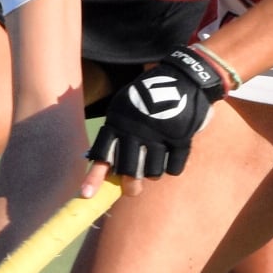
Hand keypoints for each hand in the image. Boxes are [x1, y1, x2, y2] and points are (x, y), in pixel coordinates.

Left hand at [84, 46, 226, 183]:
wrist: (184, 76)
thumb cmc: (148, 96)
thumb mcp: (124, 107)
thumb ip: (114, 134)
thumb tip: (102, 166)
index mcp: (117, 123)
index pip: (102, 154)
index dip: (95, 177)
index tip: (87, 195)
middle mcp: (136, 131)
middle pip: (129, 172)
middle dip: (130, 186)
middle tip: (132, 189)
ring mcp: (159, 135)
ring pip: (152, 173)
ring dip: (153, 173)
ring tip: (154, 163)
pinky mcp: (180, 138)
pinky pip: (174, 167)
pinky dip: (173, 166)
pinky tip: (171, 154)